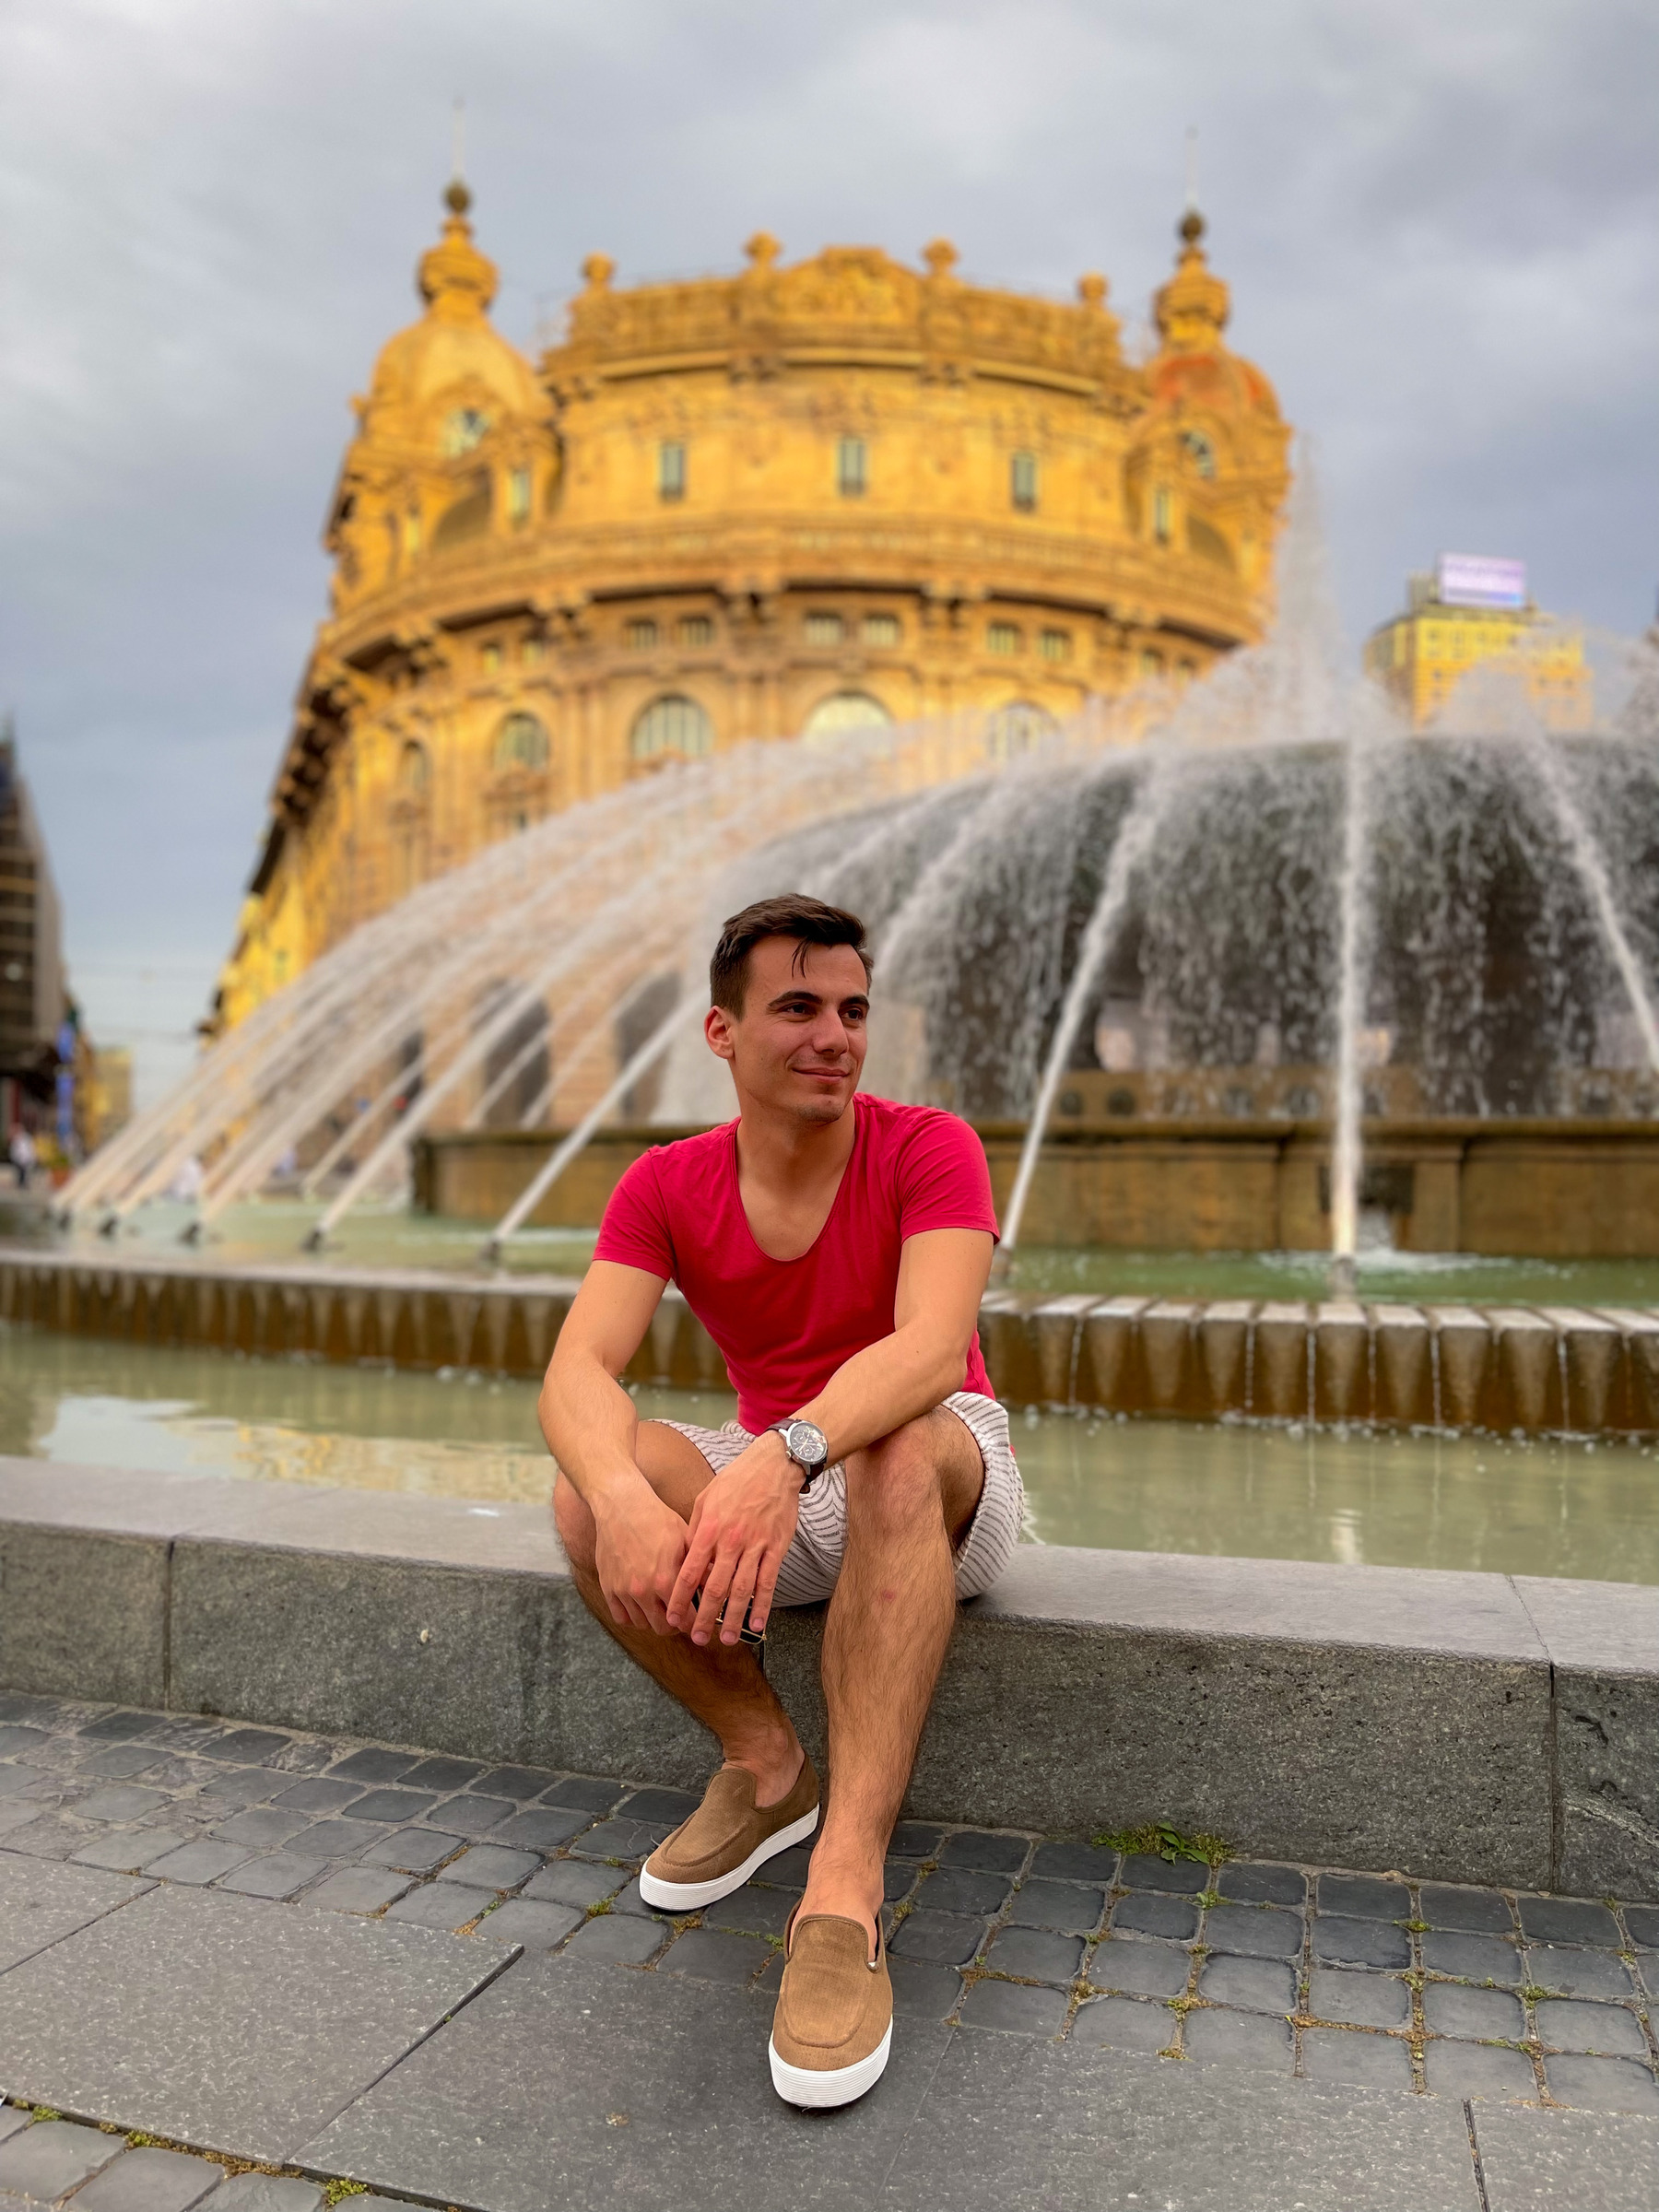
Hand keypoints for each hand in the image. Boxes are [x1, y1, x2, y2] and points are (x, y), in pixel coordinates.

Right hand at [592, 1480, 691, 1637]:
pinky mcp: (608, 1587)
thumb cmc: (656, 1518)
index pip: (684, 1618)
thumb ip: (698, 1567)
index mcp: (666, 1579)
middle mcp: (643, 1590)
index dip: (694, 1623)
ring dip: (653, 1620)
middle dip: (675, 1625)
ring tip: (661, 1609)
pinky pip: (620, 1616)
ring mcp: (623, 1590)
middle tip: (680, 1617)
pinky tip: (640, 1606)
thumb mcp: (685, 1539)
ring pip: (642, 1624)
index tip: (699, 1622)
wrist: (621, 1505)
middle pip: (662, 1628)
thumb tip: (715, 1585)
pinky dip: (631, 1616)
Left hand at [667, 1437, 801, 1644]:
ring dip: (733, 1618)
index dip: (680, 1598)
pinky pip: (768, 1582)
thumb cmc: (736, 1481)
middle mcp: (731, 1541)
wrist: (774, 1465)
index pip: (689, 1572)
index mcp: (709, 1529)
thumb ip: (695, 1530)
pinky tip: (757, 1625)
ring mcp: (756, 1545)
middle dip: (704, 1617)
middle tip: (695, 1638)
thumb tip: (686, 1559)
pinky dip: (763, 1605)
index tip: (673, 1617)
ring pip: (742, 1590)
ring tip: (725, 1639)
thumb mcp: (706, 1499)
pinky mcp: (777, 1548)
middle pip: (714, 1587)